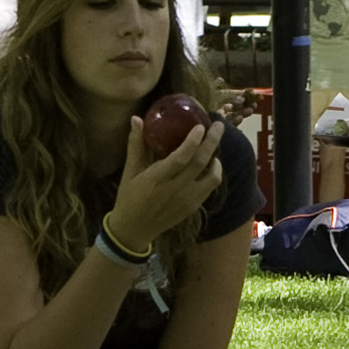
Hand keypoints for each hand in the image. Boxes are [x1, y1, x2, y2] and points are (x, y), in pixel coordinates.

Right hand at [109, 115, 224, 249]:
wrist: (134, 229)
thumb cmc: (129, 197)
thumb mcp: (130, 171)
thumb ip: (136, 145)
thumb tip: (137, 118)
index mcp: (157, 179)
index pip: (180, 158)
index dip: (192, 142)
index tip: (201, 126)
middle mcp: (175, 189)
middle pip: (200, 163)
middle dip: (212, 142)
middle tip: (219, 126)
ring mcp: (187, 200)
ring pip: (212, 178)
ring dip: (216, 160)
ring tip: (213, 148)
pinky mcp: (193, 207)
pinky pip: (210, 188)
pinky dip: (213, 174)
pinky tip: (209, 165)